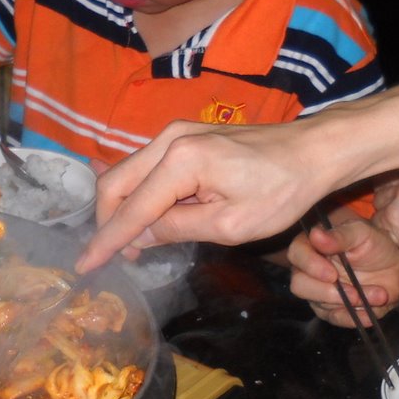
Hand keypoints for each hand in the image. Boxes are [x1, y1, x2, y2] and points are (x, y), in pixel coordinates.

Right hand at [76, 120, 332, 271]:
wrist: (314, 151)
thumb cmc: (282, 190)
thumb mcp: (231, 224)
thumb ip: (177, 229)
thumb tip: (137, 238)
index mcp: (181, 162)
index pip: (130, 209)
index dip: (106, 242)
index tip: (84, 266)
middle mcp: (169, 140)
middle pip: (115, 183)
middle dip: (107, 222)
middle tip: (114, 258)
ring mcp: (176, 132)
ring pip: (128, 173)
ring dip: (123, 208)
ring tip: (133, 244)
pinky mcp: (186, 134)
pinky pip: (147, 166)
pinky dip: (140, 193)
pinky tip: (150, 217)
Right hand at [287, 210, 398, 326]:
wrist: (396, 270)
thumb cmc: (376, 245)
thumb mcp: (364, 233)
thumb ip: (341, 234)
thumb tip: (316, 235)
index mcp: (313, 244)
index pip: (296, 253)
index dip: (309, 265)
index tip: (332, 274)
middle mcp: (309, 269)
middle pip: (299, 285)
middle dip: (327, 292)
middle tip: (354, 292)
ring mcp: (318, 291)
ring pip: (319, 304)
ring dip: (350, 303)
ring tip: (378, 295)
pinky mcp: (330, 309)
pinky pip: (335, 318)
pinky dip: (353, 318)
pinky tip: (369, 314)